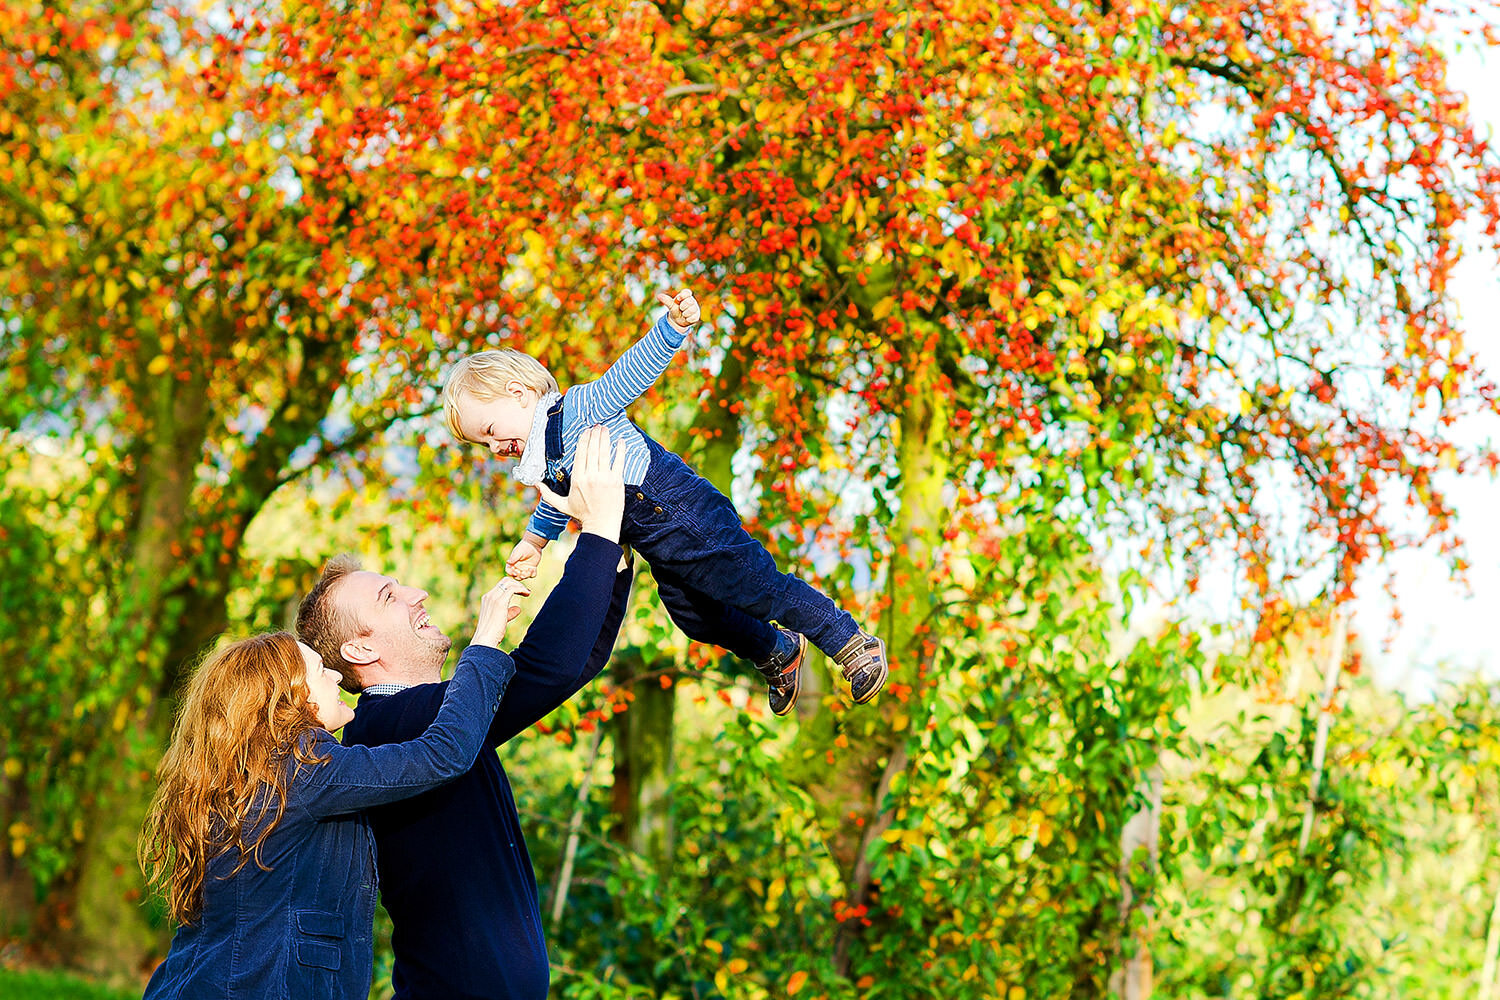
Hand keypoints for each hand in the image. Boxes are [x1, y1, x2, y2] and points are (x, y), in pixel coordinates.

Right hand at [471, 576, 531, 648]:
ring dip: (521, 586)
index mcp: (487, 599)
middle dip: (517, 583)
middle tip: (526, 591)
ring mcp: (494, 598)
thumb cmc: (492, 633)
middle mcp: (489, 596)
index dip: (513, 586)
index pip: (501, 585)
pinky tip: (527, 594)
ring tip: (528, 593)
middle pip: (505, 580)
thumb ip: (508, 613)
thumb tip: (517, 608)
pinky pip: (512, 589)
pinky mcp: (500, 603)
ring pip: (509, 582)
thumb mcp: (501, 619)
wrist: (485, 640)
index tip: (522, 592)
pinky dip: (521, 589)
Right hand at [506, 538, 543, 578]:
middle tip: (522, 574)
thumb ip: (513, 558)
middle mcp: (518, 567)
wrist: (533, 544)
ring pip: (524, 577)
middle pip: (516, 576)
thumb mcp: (518, 552)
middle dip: (519, 577)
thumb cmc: (524, 547)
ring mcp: (525, 568)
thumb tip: (508, 562)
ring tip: (529, 570)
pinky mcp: (532, 568)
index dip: (511, 573)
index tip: (515, 573)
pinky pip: (532, 575)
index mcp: (512, 563)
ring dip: (526, 576)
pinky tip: (533, 569)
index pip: (509, 571)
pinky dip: (532, 574)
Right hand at [537, 425, 625, 541]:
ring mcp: (604, 478)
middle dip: (595, 435)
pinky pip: (619, 462)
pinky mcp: (617, 481)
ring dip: (605, 438)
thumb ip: (548, 494)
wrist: (601, 526)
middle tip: (597, 425)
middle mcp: (590, 476)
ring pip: (604, 452)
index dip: (584, 439)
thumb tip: (535, 484)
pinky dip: (620, 450)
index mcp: (577, 479)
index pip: (580, 453)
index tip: (586, 431)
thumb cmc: (582, 515)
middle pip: (592, 449)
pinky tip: (621, 440)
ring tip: (605, 428)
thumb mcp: (562, 505)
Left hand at [655, 287, 700, 330]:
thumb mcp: (670, 305)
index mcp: (686, 296)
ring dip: (685, 313)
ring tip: (683, 314)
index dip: (683, 295)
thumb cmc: (674, 310)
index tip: (678, 299)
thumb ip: (666, 300)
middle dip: (683, 306)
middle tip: (680, 308)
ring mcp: (695, 308)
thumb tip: (658, 296)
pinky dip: (687, 319)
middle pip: (690, 301)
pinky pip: (693, 317)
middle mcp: (692, 301)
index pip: (687, 292)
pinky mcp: (696, 316)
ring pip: (692, 309)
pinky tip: (686, 318)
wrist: (677, 321)